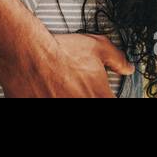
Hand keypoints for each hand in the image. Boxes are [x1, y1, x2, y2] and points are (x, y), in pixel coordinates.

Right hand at [0, 33, 133, 97]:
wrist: (29, 54)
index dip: (103, 95)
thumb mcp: (98, 48)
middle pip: (89, 102)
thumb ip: (117, 60)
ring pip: (71, 104)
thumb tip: (127, 67)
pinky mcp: (40, 109)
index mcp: (100, 98)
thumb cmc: (61, 51)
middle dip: (83, 95)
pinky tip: (50, 92)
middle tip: (75, 88)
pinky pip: (50, 105)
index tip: (98, 92)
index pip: (111, 102)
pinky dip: (52, 98)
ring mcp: (62, 109)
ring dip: (67, 97)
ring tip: (61, 89)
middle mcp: (84, 105)